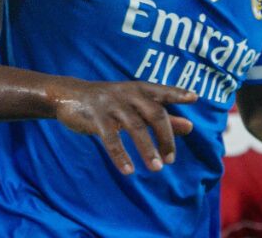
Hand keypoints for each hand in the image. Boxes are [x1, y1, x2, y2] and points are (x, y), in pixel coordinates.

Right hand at [50, 80, 196, 174]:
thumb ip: (162, 116)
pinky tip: (129, 171)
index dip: (177, 93)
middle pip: (154, 113)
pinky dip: (121, 156)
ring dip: (147, 149)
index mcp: (138, 90)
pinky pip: (111, 138)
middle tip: (171, 160)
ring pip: (135, 127)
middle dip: (165, 137)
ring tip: (157, 168)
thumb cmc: (108, 102)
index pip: (161, 91)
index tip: (194, 97)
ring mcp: (111, 105)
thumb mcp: (134, 106)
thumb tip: (190, 127)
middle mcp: (127, 94)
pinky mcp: (96, 117)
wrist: (67, 95)